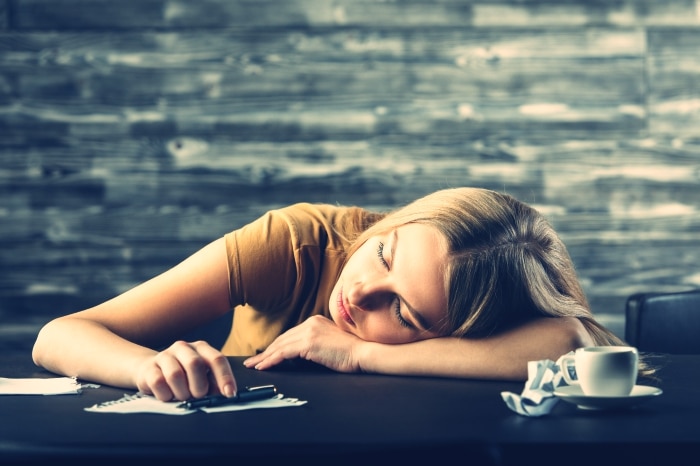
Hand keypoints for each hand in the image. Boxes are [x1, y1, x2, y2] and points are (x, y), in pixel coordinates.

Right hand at [135, 340, 236, 401]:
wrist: (150, 370)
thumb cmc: (183, 376)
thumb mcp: (200, 377)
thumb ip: (213, 383)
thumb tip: (225, 394)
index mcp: (201, 348)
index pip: (217, 359)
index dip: (225, 377)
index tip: (230, 393)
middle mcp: (183, 347)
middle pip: (195, 364)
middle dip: (199, 386)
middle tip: (197, 396)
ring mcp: (165, 355)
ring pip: (176, 375)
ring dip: (181, 393)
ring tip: (181, 396)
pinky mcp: (149, 367)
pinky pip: (159, 383)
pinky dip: (166, 395)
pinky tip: (168, 394)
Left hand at [243, 315, 364, 372]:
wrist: (362, 354)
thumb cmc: (350, 354)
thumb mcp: (329, 344)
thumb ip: (314, 344)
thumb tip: (299, 354)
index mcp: (314, 321)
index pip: (289, 335)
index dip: (275, 346)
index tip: (264, 355)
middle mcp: (310, 323)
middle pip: (282, 339)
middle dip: (266, 352)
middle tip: (252, 362)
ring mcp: (309, 332)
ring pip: (280, 346)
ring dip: (264, 358)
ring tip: (253, 366)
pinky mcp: (308, 343)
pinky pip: (283, 353)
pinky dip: (271, 361)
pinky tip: (263, 367)